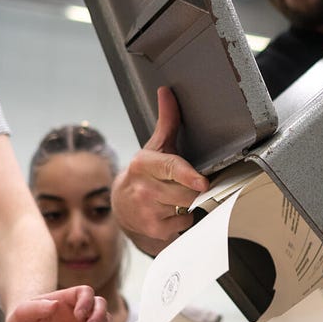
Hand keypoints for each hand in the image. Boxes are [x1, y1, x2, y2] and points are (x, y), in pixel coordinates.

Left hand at [5, 285, 109, 321]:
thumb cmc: (22, 321)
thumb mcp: (22, 314)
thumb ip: (36, 308)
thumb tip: (54, 305)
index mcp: (66, 299)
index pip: (85, 292)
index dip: (86, 301)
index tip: (78, 315)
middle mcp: (78, 310)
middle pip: (100, 304)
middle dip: (99, 316)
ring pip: (104, 321)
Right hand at [111, 87, 208, 254]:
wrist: (121, 205)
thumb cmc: (144, 173)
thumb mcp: (154, 147)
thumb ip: (166, 120)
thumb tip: (167, 92)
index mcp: (143, 164)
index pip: (170, 168)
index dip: (188, 175)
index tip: (202, 182)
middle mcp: (143, 188)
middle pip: (186, 191)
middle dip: (194, 188)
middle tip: (191, 184)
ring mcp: (147, 210)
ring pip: (187, 207)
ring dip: (188, 203)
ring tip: (176, 196)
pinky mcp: (154, 229)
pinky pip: (184, 223)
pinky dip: (183, 218)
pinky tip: (171, 211)